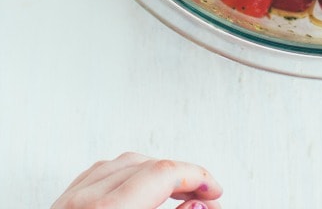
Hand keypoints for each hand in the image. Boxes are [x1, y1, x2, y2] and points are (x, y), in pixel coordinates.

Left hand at [51, 152, 222, 208]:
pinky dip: (125, 175)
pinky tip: (138, 187)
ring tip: (178, 190)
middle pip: (145, 164)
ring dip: (155, 171)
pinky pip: (97, 174)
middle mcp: (82, 201)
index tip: (215, 190)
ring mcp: (66, 201)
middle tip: (205, 193)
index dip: (197, 177)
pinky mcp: (59, 205)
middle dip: (181, 175)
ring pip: (121, 164)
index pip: (162, 174)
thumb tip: (198, 204)